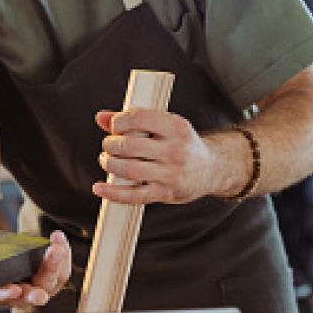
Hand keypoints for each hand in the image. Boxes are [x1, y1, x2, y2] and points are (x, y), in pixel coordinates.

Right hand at [0, 230, 71, 308]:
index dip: (2, 294)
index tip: (12, 290)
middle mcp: (8, 291)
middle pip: (28, 292)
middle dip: (40, 280)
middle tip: (48, 260)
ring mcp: (26, 284)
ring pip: (46, 284)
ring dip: (55, 267)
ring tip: (57, 245)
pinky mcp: (37, 274)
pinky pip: (54, 272)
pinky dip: (59, 258)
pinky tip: (58, 240)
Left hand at [92, 108, 218, 204]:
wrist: (211, 169)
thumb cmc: (183, 145)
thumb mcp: (166, 126)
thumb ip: (135, 120)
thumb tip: (102, 117)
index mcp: (176, 127)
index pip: (139, 118)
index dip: (119, 121)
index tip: (114, 125)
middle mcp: (175, 150)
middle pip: (129, 145)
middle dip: (111, 144)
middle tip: (109, 145)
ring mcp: (171, 174)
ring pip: (128, 169)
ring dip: (109, 164)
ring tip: (108, 160)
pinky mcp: (165, 193)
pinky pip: (133, 195)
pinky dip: (112, 192)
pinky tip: (100, 187)